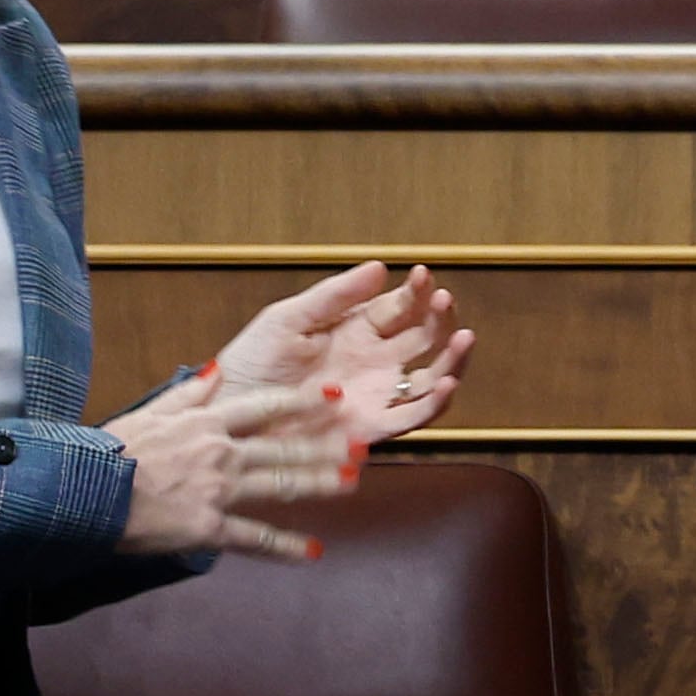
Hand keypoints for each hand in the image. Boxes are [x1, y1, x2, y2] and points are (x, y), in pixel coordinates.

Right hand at [107, 369, 362, 561]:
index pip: (263, 406)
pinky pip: (255, 538)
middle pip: (283, 446)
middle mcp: (220, 452)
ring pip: (279, 484)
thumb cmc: (111, 451)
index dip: (301, 401)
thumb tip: (216, 370)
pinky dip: (286, 546)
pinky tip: (313, 551)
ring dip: (318, 484)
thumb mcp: (150, 412)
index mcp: (205, 422)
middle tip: (360, 444)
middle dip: (325, 445)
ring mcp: (218, 490)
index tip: (332, 397)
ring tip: (351, 483)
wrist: (88, 492)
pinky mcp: (210, 527)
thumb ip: (187, 394)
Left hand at [205, 260, 474, 445]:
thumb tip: (381, 267)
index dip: (416, 291)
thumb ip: (335, 296)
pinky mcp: (370, 429)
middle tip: (445, 299)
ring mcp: (375, 394)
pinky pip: (411, 418)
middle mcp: (374, 361)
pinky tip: (446, 384)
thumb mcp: (290, 318)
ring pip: (429, 378)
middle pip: (423, 338)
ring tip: (465, 337)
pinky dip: (434, 404)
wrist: (230, 412)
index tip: (423, 275)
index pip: (399, 306)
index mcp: (356, 329)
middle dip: (440, 318)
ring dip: (452, 360)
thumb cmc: (254, 360)